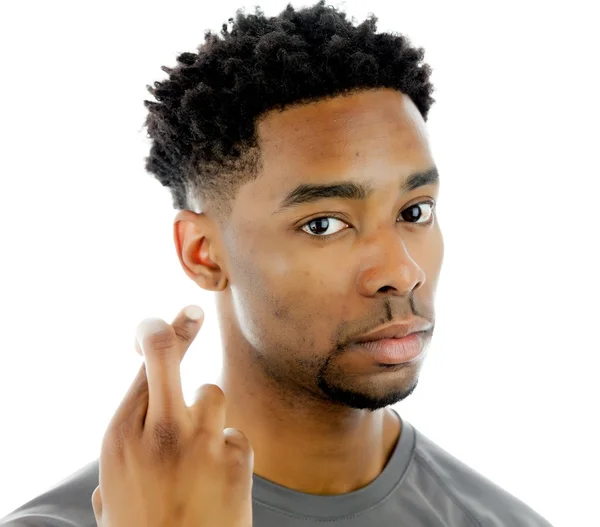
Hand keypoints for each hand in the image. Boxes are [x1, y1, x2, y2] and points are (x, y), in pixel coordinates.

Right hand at [91, 305, 253, 526]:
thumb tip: (135, 425)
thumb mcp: (116, 490)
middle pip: (166, 354)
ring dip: (209, 415)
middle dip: (178, 329)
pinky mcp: (236, 457)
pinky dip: (228, 451)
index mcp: (119, 436)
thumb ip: (125, 452)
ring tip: (201, 452)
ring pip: (213, 392)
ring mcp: (199, 441)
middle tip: (192, 312)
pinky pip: (235, 434)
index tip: (179, 317)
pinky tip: (220, 482)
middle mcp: (157, 430)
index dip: (160, 336)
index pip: (141, 368)